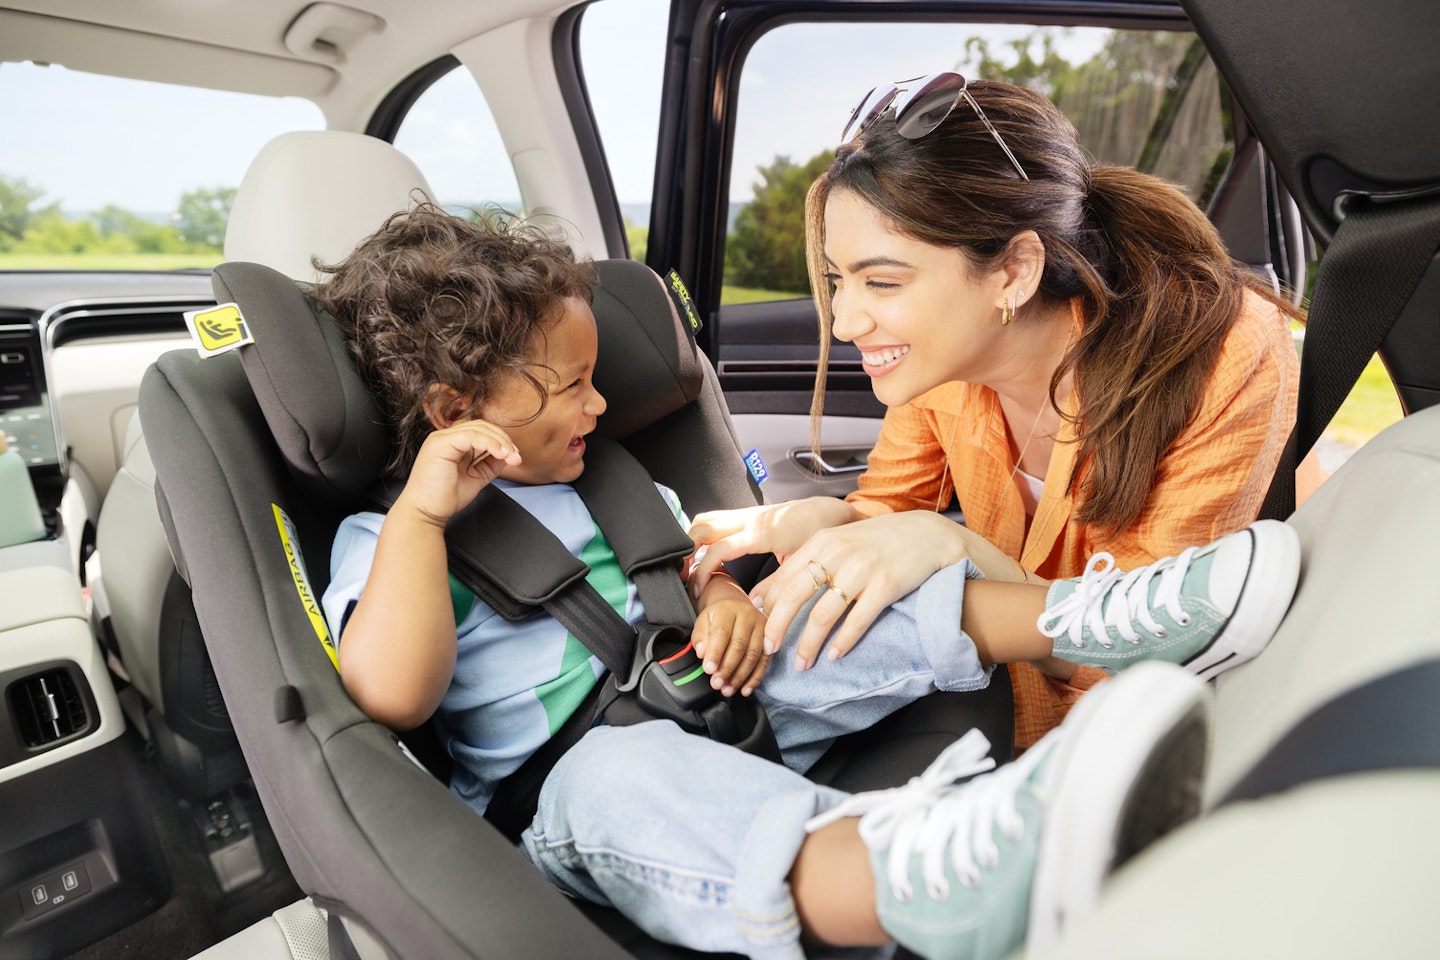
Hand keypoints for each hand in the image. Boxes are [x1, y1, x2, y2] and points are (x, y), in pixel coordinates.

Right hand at [394, 419, 521, 526]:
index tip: (515, 457)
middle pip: (482, 426)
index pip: (480, 431)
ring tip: (511, 457)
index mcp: (451, 443)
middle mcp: (444, 437)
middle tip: (516, 457)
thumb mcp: (476, 477)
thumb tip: (508, 454)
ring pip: (478, 428)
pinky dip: (489, 443)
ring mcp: (440, 439)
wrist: (425, 513)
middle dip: (504, 440)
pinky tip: (500, 454)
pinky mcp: (440, 444)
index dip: (501, 440)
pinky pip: (470, 436)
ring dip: (500, 441)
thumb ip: (490, 464)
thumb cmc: (444, 498)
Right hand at [687, 497, 859, 593]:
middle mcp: (748, 519)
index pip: (719, 549)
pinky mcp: (747, 515)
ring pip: (705, 520)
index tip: (697, 590)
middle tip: (681, 577)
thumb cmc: (818, 535)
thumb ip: (775, 586)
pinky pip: (716, 520)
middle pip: (701, 527)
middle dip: (685, 551)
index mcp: (760, 533)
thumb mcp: (799, 565)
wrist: (829, 511)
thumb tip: (752, 605)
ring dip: (691, 541)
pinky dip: (703, 536)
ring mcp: (746, 514)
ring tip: (688, 566)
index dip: (703, 571)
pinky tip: (705, 554)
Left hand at [691, 581, 770, 696]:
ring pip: (753, 655)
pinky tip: (745, 689)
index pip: (722, 632)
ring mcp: (761, 627)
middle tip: (717, 683)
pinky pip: (764, 661)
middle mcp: (748, 616)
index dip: (715, 653)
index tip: (708, 669)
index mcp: (728, 610)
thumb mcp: (703, 621)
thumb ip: (700, 636)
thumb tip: (702, 652)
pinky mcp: (770, 640)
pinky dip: (754, 678)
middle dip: (727, 668)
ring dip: (740, 676)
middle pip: (739, 645)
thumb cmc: (718, 617)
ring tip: (728, 689)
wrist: (735, 606)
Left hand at [752, 512, 1016, 670]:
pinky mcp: (886, 586)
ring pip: (824, 614)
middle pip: (795, 595)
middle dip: (777, 626)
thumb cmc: (876, 541)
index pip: (783, 577)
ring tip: (801, 663)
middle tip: (769, 649)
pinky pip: (857, 621)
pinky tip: (835, 655)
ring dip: (809, 644)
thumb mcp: (837, 542)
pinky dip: (843, 642)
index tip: (756, 625)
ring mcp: (862, 569)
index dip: (766, 605)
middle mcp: (838, 552)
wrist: (927, 534)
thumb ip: (804, 563)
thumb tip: (763, 594)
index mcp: (822, 541)